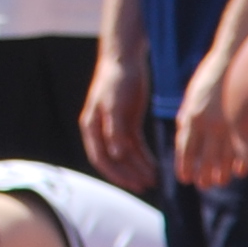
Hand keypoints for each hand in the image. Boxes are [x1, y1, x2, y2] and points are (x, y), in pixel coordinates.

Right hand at [83, 46, 155, 188]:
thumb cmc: (116, 79)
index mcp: (91, 126)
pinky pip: (135, 146)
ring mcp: (115, 128)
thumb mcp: (115, 103)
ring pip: (126, 155)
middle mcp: (101, 130)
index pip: (100, 158)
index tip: (134, 184)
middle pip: (114, 160)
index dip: (116, 174)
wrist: (125, 60)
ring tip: (156, 178)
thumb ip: (114, 129)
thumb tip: (116, 154)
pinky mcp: (128, 124)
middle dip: (130, 174)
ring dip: (139, 168)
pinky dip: (144, 157)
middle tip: (149, 185)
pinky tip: (155, 166)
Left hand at [175, 51, 244, 187]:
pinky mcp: (245, 123)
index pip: (185, 146)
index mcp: (192, 115)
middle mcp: (208, 123)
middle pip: (203, 156)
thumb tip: (185, 132)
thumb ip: (189, 115)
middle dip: (202, 173)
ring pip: (223, 156)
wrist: (233, 59)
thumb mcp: (194, 95)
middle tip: (202, 185)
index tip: (184, 177)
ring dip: (220, 172)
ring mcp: (228, 124)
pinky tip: (238, 171)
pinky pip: (241, 149)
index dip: (184, 164)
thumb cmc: (213, 76)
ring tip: (219, 182)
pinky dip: (239, 162)